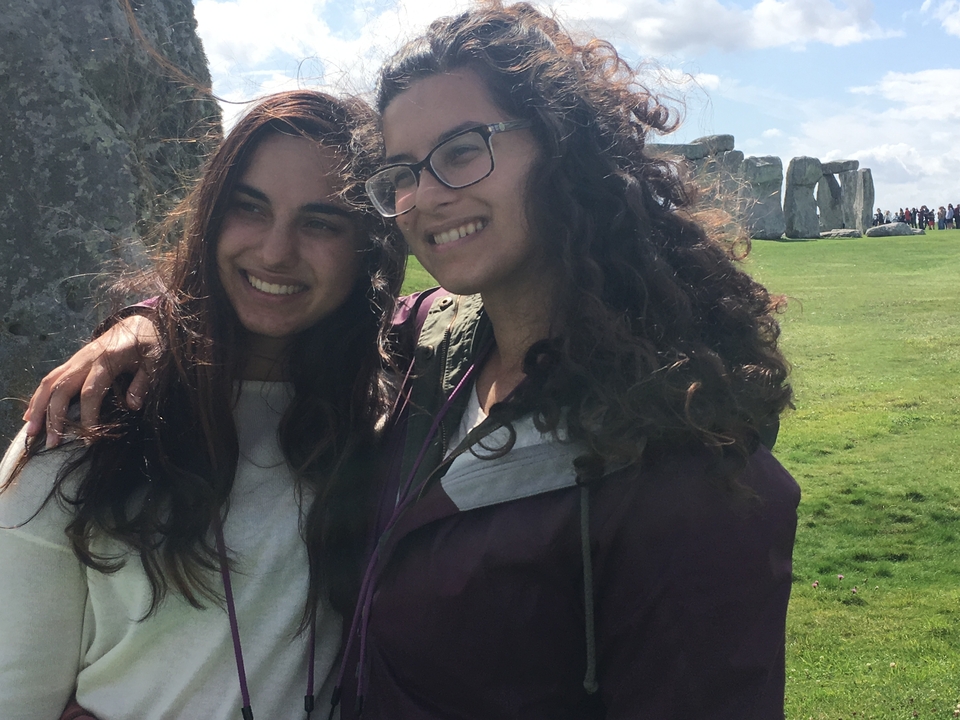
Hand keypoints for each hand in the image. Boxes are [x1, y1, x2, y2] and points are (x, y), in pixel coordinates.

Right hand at [22, 314, 160, 446]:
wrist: (140, 323)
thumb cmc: (150, 344)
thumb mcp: (154, 361)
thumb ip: (143, 382)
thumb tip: (133, 406)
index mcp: (107, 359)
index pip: (91, 391)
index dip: (88, 415)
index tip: (89, 438)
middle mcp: (86, 359)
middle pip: (62, 388)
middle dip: (55, 417)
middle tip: (52, 443)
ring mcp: (77, 359)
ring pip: (50, 382)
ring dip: (39, 407)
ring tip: (32, 431)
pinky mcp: (73, 361)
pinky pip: (51, 378)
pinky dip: (39, 396)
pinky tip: (32, 414)